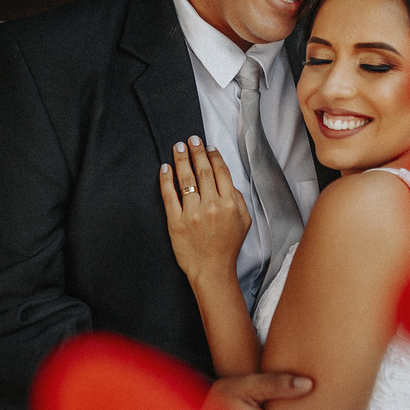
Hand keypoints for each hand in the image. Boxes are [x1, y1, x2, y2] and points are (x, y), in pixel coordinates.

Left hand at [160, 137, 250, 287]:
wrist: (212, 270)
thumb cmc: (227, 247)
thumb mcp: (244, 222)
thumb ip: (238, 199)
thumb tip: (227, 181)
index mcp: (229, 204)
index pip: (221, 173)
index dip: (214, 156)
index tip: (209, 147)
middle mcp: (211, 206)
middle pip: (203, 171)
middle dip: (197, 151)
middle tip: (191, 139)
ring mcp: (192, 213)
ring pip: (186, 179)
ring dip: (182, 159)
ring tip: (178, 147)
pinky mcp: (176, 222)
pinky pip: (170, 196)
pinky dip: (166, 180)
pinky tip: (165, 168)